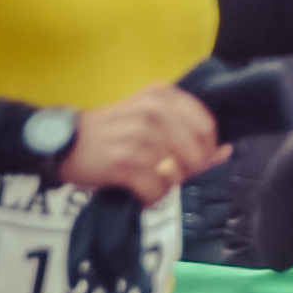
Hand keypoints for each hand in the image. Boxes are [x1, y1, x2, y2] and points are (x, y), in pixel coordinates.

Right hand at [55, 84, 221, 203]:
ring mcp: (140, 135)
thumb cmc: (113, 133)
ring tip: (142, 176)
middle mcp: (154, 111)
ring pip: (175, 176)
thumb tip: (226, 151)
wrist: (66, 143)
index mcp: (163, 95)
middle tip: (158, 170)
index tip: (187, 159)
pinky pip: (156, 191)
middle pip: (195, 156)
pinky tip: (133, 187)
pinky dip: (147, 197)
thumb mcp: (151, 122)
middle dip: (182, 172)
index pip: (207, 127)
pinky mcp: (125, 161)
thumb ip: (190, 136)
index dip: (205, 151)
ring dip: (161, 185)